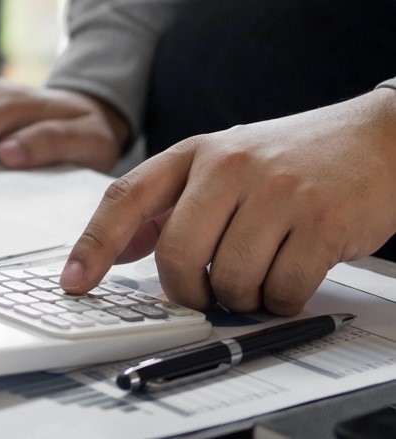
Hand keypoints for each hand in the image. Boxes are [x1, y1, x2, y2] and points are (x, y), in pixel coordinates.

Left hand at [60, 89, 395, 315]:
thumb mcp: (222, 164)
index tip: (74, 282)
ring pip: (229, 279)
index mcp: (195, 153)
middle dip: (188, 291)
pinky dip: (282, 300)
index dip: (93, 245)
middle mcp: (229, 166)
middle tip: (206, 294)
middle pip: (177, 254)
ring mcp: (276, 192)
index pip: (126, 198)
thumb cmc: (293, 160)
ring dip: (242, 297)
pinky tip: (291, 277)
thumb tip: (117, 250)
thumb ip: (169, 204)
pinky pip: (282, 289)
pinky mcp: (321, 221)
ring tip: (260, 274)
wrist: (379, 139)